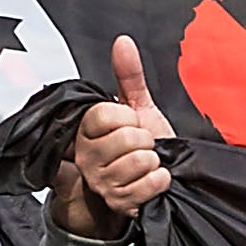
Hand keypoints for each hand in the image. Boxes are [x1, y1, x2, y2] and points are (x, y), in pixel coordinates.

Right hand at [56, 35, 177, 235]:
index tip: (132, 123)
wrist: (158, 177)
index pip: (107, 114)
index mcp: (86, 130)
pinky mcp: (118, 203)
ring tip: (147, 163)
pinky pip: (148, 184)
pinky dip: (159, 181)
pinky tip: (153, 179)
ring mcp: (100, 182)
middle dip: (145, 141)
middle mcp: (86, 157)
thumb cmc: (146, 144)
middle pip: (127, 138)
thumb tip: (123, 42)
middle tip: (142, 146)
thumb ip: (129, 75)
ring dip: (153, 162)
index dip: (130, 117)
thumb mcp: (139, 106)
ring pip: (138, 161)